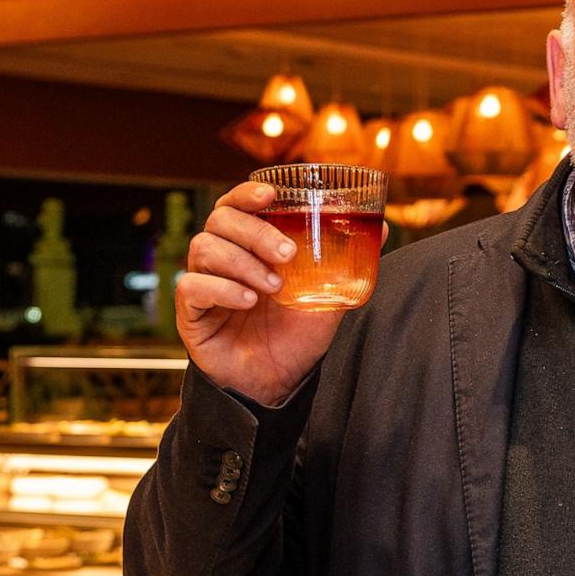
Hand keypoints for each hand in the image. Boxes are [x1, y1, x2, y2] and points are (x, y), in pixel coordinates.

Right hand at [176, 182, 343, 405]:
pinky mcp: (191, 314)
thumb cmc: (298, 333)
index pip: (237, 205)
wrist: (280, 382)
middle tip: (287, 253)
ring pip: (204, 248)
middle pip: (220, 220)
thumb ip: (347, 262)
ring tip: (274, 286)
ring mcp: (203, 283)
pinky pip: (191, 287)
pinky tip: (248, 301)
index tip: (271, 194)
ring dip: (242, 262)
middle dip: (255, 231)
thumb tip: (382, 227)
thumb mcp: (328, 295)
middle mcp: (222, 258)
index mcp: (249, 245)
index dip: (248, 193)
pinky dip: (221, 289)